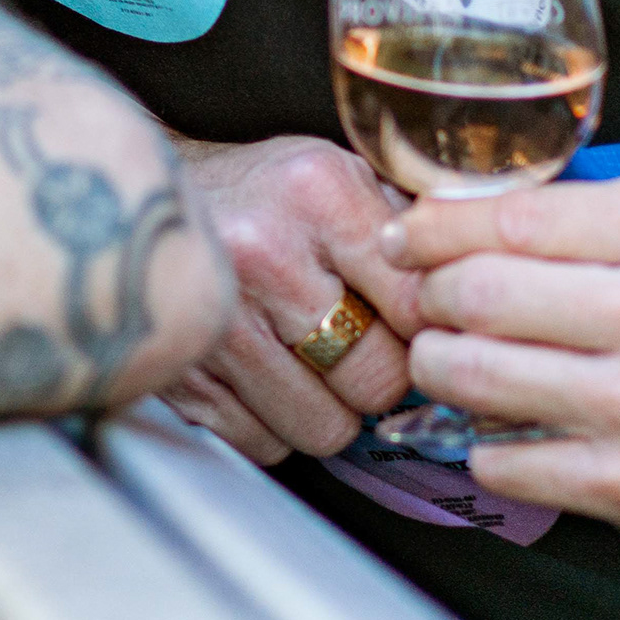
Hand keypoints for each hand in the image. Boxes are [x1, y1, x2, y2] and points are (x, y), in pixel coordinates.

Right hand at [158, 135, 423, 464]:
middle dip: (379, 375)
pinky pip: (262, 445)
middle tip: (362, 348)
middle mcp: (264, 256)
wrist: (137, 194)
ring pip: (323, 427)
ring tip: (310, 364)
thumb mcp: (337, 175)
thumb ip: (409, 227)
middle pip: (376, 379)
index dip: (429, 328)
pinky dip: (272, 426)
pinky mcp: (178, 374)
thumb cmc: (257, 193)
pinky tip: (263, 378)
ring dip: (327, 409)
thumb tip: (482, 291)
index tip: (420, 328)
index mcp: (317, 194)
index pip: (417, 305)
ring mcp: (214, 321)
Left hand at [389, 179, 619, 583]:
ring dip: (441, 366)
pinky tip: (516, 428)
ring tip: (454, 359)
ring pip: (470, 374)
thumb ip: (605, 219)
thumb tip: (472, 216)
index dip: (436, 225)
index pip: (513, 215)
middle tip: (429, 301)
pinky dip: (489, 442)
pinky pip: (500, 458)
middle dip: (429, 295)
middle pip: (475, 291)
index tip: (407, 233)